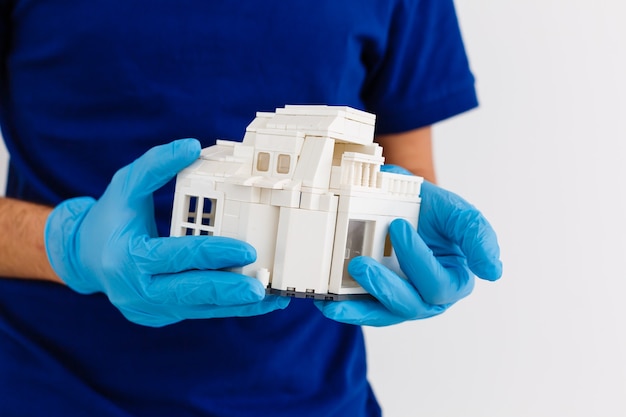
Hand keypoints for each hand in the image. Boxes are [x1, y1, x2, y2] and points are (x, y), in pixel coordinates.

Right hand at [45, 139, 287, 326]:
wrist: (86, 258)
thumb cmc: (110, 217)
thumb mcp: (126, 184)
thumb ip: (156, 164)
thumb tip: (192, 146)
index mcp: (128, 257)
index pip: (177, 256)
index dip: (213, 254)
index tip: (247, 250)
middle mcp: (137, 290)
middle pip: (190, 292)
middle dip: (229, 290)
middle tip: (262, 287)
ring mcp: (149, 308)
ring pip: (199, 309)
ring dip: (236, 305)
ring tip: (271, 298)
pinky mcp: (162, 315)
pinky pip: (198, 311)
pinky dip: (227, 307)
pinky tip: (255, 303)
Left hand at [315, 166, 501, 325]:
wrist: (407, 204)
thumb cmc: (434, 212)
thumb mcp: (458, 213)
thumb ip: (477, 235)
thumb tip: (493, 271)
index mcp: (454, 280)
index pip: (438, 284)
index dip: (419, 260)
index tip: (399, 225)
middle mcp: (428, 297)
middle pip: (410, 306)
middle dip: (384, 287)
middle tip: (360, 264)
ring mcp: (400, 299)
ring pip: (383, 314)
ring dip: (358, 309)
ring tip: (334, 301)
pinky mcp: (376, 298)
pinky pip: (362, 310)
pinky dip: (345, 309)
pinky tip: (327, 304)